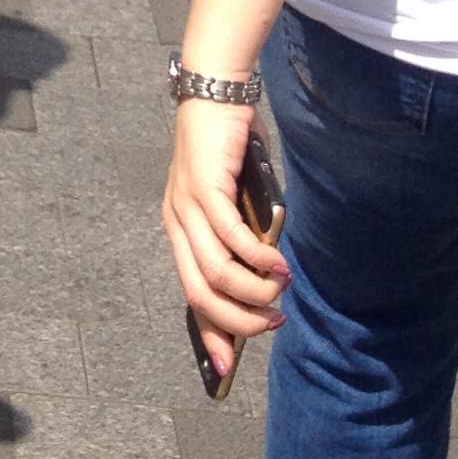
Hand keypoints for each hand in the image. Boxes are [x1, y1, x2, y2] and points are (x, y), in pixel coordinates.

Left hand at [161, 100, 288, 378]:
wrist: (216, 93)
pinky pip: (230, 239)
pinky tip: (278, 265)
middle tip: (273, 324)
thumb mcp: (238, 201)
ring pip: (216, 272)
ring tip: (280, 294)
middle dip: (238, 321)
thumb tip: (268, 278)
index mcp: (181, 229)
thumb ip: (246, 235)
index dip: (208, 332)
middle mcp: (177, 222)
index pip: (191, 293)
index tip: (224, 365)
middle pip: (200, 293)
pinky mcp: (204, 188)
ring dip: (253, 293)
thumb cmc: (231, 149)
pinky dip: (256, 260)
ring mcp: (186, 206)